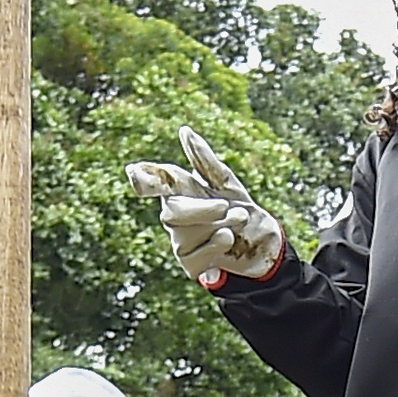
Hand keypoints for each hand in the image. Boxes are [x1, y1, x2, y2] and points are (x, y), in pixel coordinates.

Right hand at [118, 127, 288, 286]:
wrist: (263, 243)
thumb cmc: (239, 207)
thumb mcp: (226, 183)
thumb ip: (204, 161)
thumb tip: (184, 131)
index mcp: (178, 191)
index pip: (155, 183)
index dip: (145, 179)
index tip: (134, 171)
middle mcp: (173, 216)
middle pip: (172, 212)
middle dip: (203, 210)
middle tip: (228, 207)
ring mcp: (179, 241)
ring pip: (186, 235)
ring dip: (220, 226)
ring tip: (238, 221)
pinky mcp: (189, 265)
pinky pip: (196, 257)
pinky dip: (217, 247)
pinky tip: (228, 241)